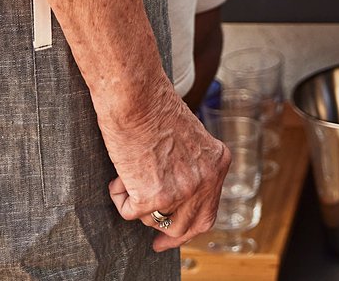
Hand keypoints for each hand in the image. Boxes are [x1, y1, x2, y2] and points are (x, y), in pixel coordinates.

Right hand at [100, 81, 230, 251]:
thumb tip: (178, 202)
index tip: (172, 239)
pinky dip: (120, 196)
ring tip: (130, 171)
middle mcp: (205, 180)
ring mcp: (181, 191)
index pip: (207, 212)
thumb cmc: (155, 107)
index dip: (189, 229)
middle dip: (167, 235)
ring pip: (154, 221)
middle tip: (155, 243)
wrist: (137, 94)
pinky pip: (129, 212)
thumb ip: (191, 168)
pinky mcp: (153, 197)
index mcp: (217, 163)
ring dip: (138, 202)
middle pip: (184, 227)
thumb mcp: (189, 139)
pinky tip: (121, 171)